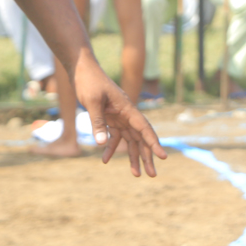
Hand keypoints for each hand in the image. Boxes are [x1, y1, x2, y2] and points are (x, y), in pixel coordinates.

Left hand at [72, 55, 166, 176]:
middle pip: (141, 138)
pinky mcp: (110, 118)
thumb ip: (97, 122)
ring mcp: (119, 117)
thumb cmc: (89, 82)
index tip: (163, 156)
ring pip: (130, 140)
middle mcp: (127, 114)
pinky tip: (105, 160)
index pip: (144, 128)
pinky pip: (114, 136)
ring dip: (133, 156)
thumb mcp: (92, 102)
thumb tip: (100, 144)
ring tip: (137, 174)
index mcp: (128, 108)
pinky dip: (111, 148)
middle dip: (147, 156)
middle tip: (152, 175)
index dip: (153, 143)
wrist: (82, 70)